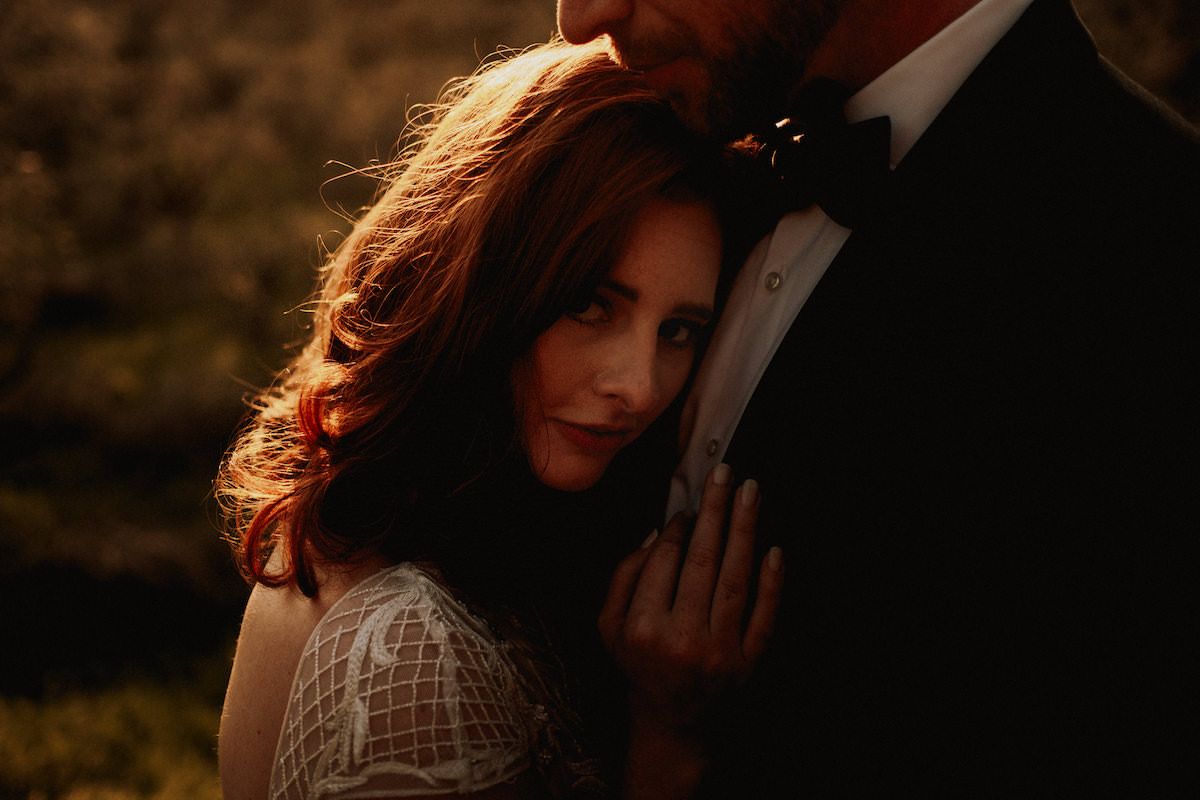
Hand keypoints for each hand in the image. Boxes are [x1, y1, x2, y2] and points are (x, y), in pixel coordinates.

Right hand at [598, 463, 783, 734]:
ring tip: (751, 492)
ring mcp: (719, 653)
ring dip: (745, 531)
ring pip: (735, 580)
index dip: (679, 529)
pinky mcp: (749, 664)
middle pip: (703, 562)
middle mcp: (681, 639)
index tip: (689, 507)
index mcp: (642, 627)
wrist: (673, 724)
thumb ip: (623, 578)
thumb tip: (656, 533)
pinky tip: (774, 548)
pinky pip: (764, 616)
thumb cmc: (639, 666)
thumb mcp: (608, 628)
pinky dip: (771, 582)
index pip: (665, 562)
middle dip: (715, 512)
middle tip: (725, 474)